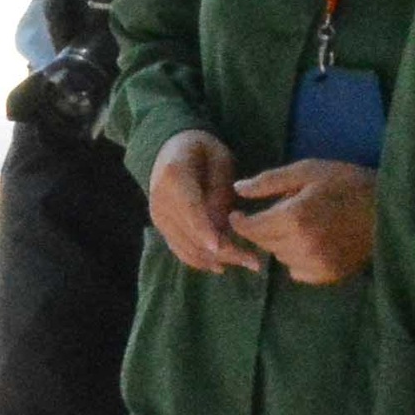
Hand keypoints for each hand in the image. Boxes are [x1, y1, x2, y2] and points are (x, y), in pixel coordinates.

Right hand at [147, 135, 260, 272]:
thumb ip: (220, 190)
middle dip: (224, 252)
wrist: (170, 148)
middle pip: (191, 235)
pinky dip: (202, 261)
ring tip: (247, 263)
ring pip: (187, 248)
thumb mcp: (219, 160)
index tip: (221, 248)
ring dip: (217, 261)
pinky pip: (181, 250)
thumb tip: (223, 226)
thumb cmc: (202, 150)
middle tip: (256, 262)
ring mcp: (158, 217)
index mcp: (174, 176)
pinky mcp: (162, 228)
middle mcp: (160, 200)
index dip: (204, 230)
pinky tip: (223, 265)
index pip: (190, 208)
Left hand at [230, 159, 378, 285]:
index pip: (251, 228)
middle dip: (261, 230)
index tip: (237, 214)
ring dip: (279, 243)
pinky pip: (297, 271)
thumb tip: (238, 189)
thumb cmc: (347, 183)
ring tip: (295, 226)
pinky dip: (296, 259)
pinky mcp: (329, 275)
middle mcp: (301, 245)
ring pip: (279, 257)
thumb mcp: (308, 171)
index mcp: (294, 217)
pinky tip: (310, 243)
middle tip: (271, 215)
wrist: (389, 210)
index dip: (239, 222)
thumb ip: (270, 182)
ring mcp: (316, 263)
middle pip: (264, 244)